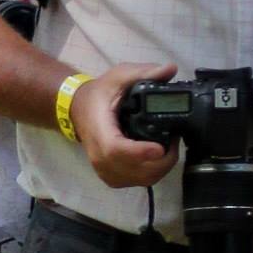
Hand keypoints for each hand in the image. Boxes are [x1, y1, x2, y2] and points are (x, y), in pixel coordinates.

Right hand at [70, 61, 181, 189]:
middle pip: (135, 171)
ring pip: (139, 180)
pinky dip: (152, 173)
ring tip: (169, 148)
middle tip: (174, 141)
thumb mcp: (118, 77)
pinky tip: (158, 159)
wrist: (78, 110)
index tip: (160, 147)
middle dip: (162, 160)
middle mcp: (100, 157)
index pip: (117, 150)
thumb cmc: (98, 94)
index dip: (139, 152)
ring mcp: (105, 170)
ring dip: (160, 168)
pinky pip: (137, 182)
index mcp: (99, 131)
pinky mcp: (111, 177)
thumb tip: (170, 69)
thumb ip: (143, 72)